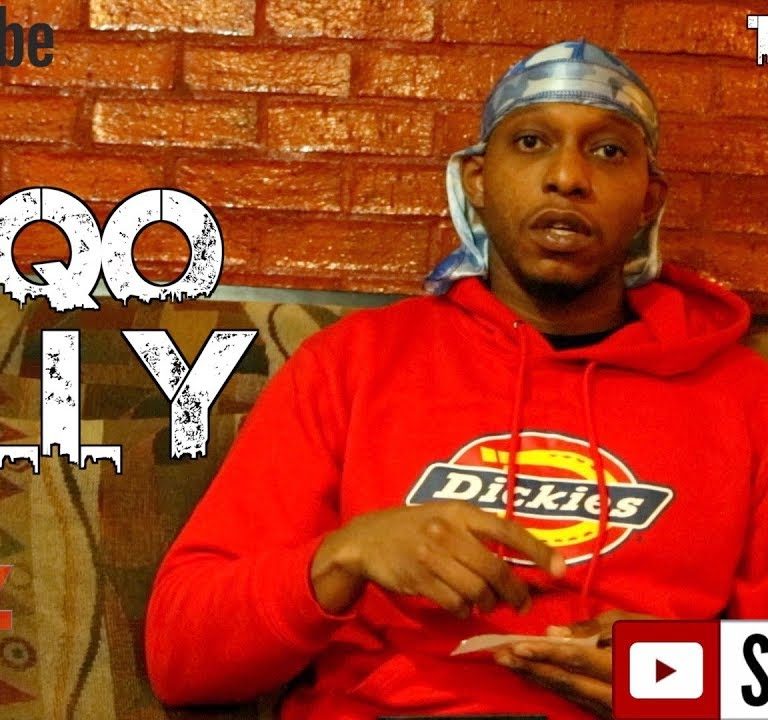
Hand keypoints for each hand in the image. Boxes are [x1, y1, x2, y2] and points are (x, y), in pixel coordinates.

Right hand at [310, 500, 565, 615]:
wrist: (367, 539)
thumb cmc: (414, 527)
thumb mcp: (446, 516)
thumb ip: (477, 532)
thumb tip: (519, 558)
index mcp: (460, 512)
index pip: (507, 530)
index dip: (536, 550)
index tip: (559, 569)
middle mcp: (448, 531)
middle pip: (495, 569)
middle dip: (515, 592)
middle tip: (521, 603)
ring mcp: (432, 555)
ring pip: (477, 590)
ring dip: (488, 602)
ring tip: (486, 602)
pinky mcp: (419, 578)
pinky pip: (455, 603)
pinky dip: (464, 609)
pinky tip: (460, 604)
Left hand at [493, 610, 657, 718]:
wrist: (697, 679)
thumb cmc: (665, 641)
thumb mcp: (632, 625)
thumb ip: (593, 629)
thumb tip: (554, 632)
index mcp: (624, 668)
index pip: (575, 660)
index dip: (544, 653)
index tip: (516, 646)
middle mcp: (617, 696)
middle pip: (566, 681)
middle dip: (530, 667)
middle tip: (500, 655)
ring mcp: (614, 710)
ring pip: (569, 693)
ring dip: (537, 677)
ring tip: (509, 662)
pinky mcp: (611, 714)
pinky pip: (579, 700)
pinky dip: (555, 686)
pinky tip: (536, 675)